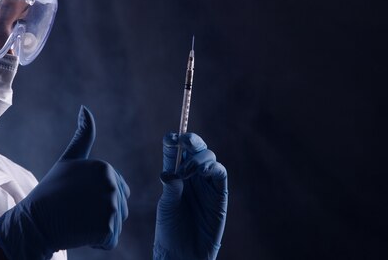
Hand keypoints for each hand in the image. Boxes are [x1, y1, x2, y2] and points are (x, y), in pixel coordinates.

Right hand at [0, 106, 129, 259]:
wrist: (32, 222)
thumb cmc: (49, 192)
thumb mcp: (68, 160)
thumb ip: (82, 136)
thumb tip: (86, 108)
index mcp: (104, 167)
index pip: (120, 190)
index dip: (98, 199)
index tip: (76, 198)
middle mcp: (111, 184)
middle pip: (121, 208)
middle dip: (102, 215)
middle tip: (76, 212)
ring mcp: (110, 205)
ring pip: (117, 225)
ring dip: (99, 229)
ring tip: (77, 222)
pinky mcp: (107, 227)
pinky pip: (110, 241)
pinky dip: (96, 243)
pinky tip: (79, 233)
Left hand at [154, 133, 227, 259]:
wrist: (184, 252)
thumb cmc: (171, 230)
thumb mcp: (166, 206)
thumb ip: (170, 188)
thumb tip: (170, 173)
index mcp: (174, 174)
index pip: (175, 150)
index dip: (173, 140)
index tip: (171, 138)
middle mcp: (191, 175)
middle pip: (195, 149)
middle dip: (191, 141)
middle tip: (184, 142)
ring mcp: (206, 183)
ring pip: (209, 157)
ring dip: (199, 158)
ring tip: (188, 172)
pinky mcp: (219, 193)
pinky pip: (221, 173)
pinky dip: (214, 167)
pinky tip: (204, 171)